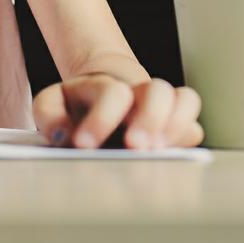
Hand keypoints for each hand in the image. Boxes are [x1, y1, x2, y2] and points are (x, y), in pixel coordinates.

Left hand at [32, 75, 203, 149]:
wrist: (97, 98)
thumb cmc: (73, 107)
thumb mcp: (50, 105)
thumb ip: (49, 114)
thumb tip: (65, 134)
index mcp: (104, 86)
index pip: (112, 93)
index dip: (101, 118)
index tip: (84, 145)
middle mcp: (137, 92)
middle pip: (158, 91)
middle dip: (150, 119)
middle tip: (136, 147)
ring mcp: (160, 106)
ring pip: (186, 99)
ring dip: (177, 126)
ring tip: (159, 151)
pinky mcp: (176, 126)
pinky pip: (194, 127)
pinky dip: (185, 139)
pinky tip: (170, 156)